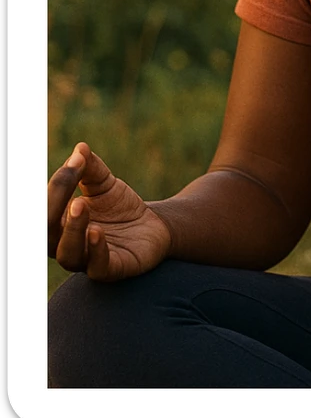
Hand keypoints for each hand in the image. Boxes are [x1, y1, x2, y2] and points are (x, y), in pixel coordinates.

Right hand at [48, 142, 171, 280]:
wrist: (155, 225)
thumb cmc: (121, 207)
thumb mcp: (105, 184)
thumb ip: (91, 168)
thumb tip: (81, 148)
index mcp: (60, 224)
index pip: (46, 208)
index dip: (58, 184)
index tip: (77, 161)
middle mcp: (68, 245)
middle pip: (48, 234)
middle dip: (54, 208)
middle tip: (70, 187)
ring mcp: (89, 259)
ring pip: (69, 254)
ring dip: (72, 230)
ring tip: (80, 205)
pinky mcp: (114, 269)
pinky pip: (98, 267)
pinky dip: (95, 251)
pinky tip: (96, 232)